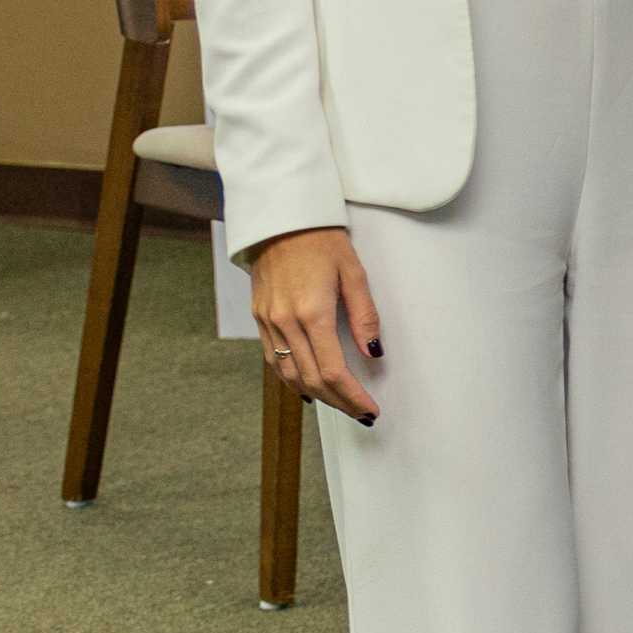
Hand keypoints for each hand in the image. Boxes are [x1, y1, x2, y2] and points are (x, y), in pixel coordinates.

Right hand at [246, 226, 382, 426]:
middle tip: (360, 414)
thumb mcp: (354, 272)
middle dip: (338, 402)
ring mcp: (268, 320)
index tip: (370, 409)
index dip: (353, 396)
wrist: (280, 218)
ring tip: (339, 404)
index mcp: (312, 312)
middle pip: (311, 379)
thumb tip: (374, 353)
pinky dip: (291, 378)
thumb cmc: (321, 240)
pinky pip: (273, 359)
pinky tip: (307, 386)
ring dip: (315, 394)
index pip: (333, 371)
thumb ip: (365, 316)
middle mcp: (285, 321)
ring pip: (289, 374)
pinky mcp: (259, 316)